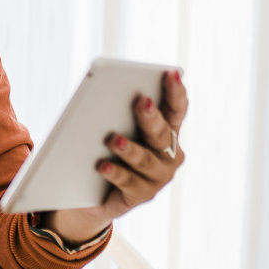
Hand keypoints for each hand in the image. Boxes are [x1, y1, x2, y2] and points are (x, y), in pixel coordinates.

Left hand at [47, 70, 188, 242]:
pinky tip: (101, 165)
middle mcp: (169, 155)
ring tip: (113, 139)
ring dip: (130, 148)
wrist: (92, 193)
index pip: (176, 110)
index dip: (176, 92)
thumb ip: (116, 114)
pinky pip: (128, 182)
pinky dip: (114, 172)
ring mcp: (158, 177)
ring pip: (145, 160)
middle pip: (162, 134)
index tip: (171, 73)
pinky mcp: (142, 195)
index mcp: (166, 132)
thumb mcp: (113, 129)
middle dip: (151, 117)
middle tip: (141, 101)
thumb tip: (105, 97)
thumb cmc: (106, 151)